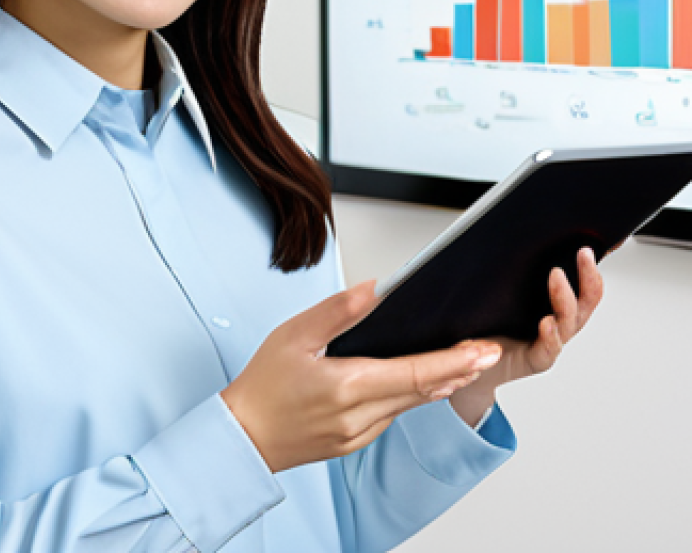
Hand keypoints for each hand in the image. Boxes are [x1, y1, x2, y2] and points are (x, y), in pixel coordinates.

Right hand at [221, 281, 501, 473]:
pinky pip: (391, 415)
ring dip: (437, 382)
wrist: (243, 435)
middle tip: (487, 350)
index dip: (454, 361)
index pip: (416, 373)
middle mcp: (360, 416)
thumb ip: (337, 311)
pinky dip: (410, 396)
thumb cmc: (264, 383)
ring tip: (462, 361)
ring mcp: (360, 434)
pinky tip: (416, 381)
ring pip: (409, 404)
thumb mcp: (294, 334)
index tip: (482, 350)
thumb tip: (375, 289)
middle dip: (458, 369)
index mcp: (347, 386)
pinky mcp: (355, 442)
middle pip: (423, 390)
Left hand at [449, 246, 604, 426]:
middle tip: (583, 254)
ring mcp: (549, 342)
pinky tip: (547, 323)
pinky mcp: (535, 360)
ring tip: (557, 277)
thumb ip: (514, 270)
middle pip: (584, 302)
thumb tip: (516, 233)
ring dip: (564, 299)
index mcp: (555, 305)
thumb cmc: (489, 325)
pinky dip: (550, 336)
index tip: (591, 246)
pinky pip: (548, 349)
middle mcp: (558, 323)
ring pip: (568, 322)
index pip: (582, 285)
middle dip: (588, 277)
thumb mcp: (502, 291)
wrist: (473, 364)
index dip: (591, 268)